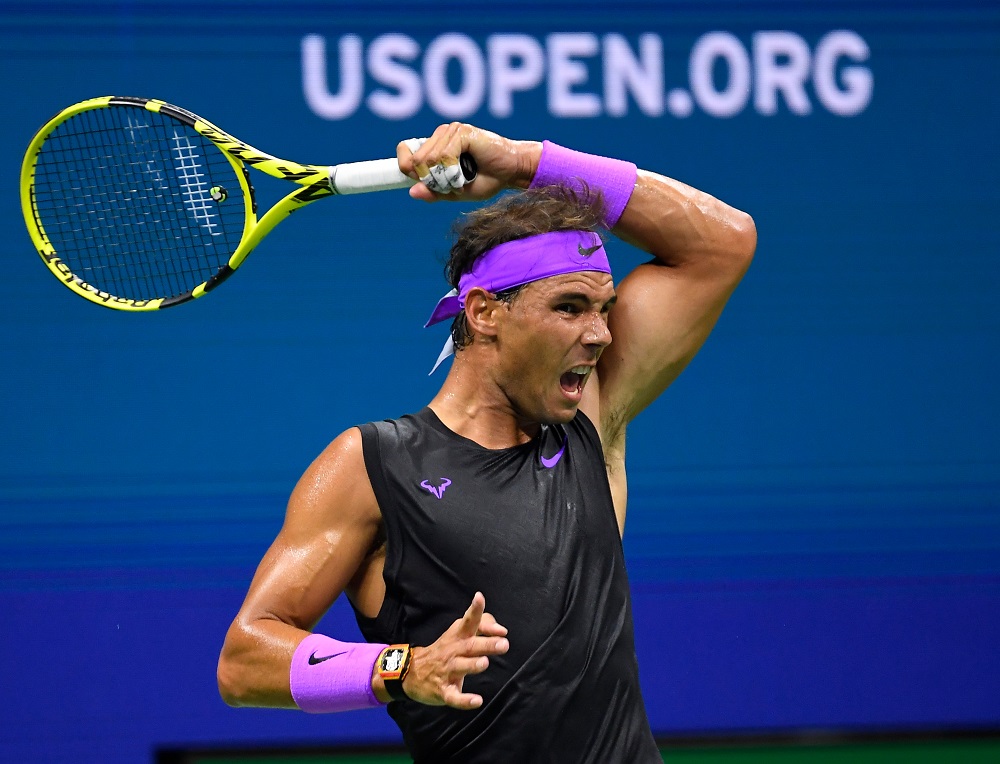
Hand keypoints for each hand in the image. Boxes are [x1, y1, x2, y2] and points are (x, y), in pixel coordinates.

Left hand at [397, 123, 541, 202]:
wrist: (512, 172)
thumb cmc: (487, 180)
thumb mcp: (456, 193)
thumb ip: (434, 192)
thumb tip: (411, 191)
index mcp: (434, 147)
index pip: (405, 154)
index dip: (410, 170)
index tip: (425, 182)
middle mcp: (439, 136)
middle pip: (416, 162)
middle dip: (433, 181)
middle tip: (454, 184)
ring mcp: (450, 131)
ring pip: (429, 160)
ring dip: (446, 178)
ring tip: (463, 178)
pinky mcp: (462, 132)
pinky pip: (445, 155)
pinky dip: (454, 170)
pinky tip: (468, 172)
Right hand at [401, 592, 508, 708]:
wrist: (410, 672)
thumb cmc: (445, 650)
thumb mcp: (458, 634)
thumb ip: (482, 626)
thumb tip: (502, 630)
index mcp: (458, 636)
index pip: (467, 620)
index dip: (475, 610)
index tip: (480, 598)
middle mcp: (453, 651)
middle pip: (470, 646)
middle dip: (486, 644)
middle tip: (503, 643)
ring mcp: (447, 671)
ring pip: (461, 668)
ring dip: (473, 665)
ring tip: (484, 663)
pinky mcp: (443, 691)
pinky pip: (454, 697)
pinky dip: (465, 700)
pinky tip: (477, 701)